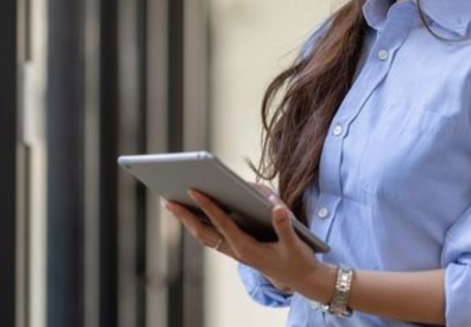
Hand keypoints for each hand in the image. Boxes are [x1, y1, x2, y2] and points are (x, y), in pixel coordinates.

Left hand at [162, 188, 331, 299]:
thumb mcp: (295, 243)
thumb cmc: (298, 260)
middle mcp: (237, 251)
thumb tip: (276, 207)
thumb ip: (285, 225)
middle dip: (185, 217)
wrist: (303, 279)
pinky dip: (199, 224)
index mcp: (248, 249)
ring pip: (205, 235)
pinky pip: (212, 236)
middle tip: (167, 200)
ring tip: (172, 205)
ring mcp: (235, 251)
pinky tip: (191, 213)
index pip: (222, 225)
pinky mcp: (237, 249)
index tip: (194, 191)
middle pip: (204, 232)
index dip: (208, 207)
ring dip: (188, 221)